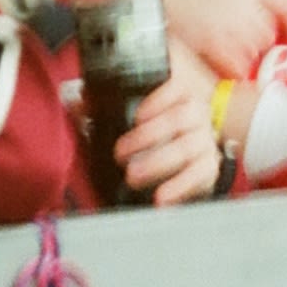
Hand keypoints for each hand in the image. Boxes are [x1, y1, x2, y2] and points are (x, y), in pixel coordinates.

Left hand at [115, 75, 223, 206]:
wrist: (185, 149)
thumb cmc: (154, 128)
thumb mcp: (130, 113)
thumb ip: (104, 107)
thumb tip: (77, 102)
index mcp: (179, 96)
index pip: (177, 87)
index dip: (159, 99)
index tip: (137, 116)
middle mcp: (197, 115)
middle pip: (182, 117)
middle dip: (148, 136)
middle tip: (120, 155)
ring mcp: (205, 140)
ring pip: (190, 147)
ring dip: (160, 163)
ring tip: (132, 178)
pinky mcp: (209, 166)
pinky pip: (202, 174)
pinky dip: (181, 187)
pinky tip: (162, 198)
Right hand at [163, 0, 286, 76]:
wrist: (159, 1)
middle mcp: (246, 6)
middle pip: (270, 31)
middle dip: (262, 37)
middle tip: (248, 36)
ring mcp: (232, 27)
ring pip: (257, 49)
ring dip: (249, 51)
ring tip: (233, 45)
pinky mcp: (217, 46)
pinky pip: (239, 66)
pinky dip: (236, 68)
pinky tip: (228, 62)